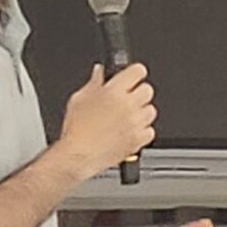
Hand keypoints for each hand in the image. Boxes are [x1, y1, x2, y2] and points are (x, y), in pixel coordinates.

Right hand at [59, 63, 156, 180]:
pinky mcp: (138, 140)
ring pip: (151, 111)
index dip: (135, 73)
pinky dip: (143, 132)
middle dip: (138, 93)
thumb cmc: (76, 130)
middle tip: (128, 99)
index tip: (132, 77)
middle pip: (148, 90)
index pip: (137, 71)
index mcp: (114, 91)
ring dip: (142, 112)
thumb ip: (94, 82)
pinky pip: (150, 131)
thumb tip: (100, 71)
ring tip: (127, 118)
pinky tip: (129, 132)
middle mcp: (128, 105)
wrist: (77, 156)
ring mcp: (135, 123)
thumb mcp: (78, 99)